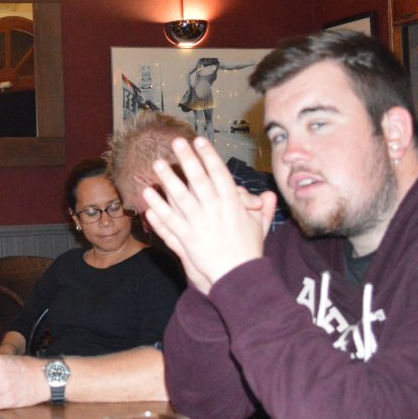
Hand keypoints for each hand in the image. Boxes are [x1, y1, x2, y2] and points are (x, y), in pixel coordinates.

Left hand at [141, 136, 270, 293]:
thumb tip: (270, 194)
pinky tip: (148, 196)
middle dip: (188, 159)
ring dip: (169, 180)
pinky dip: (158, 208)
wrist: (239, 278)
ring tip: (158, 164)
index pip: (219, 174)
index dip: (208, 156)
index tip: (199, 141)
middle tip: (176, 142)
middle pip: (199, 180)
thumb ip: (263, 209)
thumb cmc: (249, 252)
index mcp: (232, 205)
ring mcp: (199, 225)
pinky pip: (169, 221)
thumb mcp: (260, 227)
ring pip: (181, 198)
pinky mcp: (187, 239)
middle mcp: (215, 211)